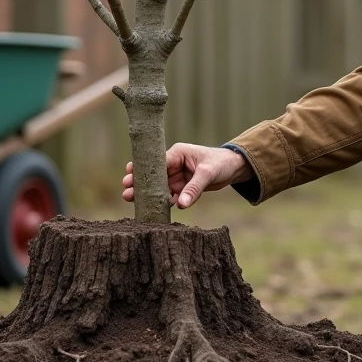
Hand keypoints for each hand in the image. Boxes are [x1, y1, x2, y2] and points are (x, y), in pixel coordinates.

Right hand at [122, 144, 252, 208]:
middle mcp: (175, 164)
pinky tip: (154, 208)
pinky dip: (164, 201)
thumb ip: (194, 189)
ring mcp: (178, 176)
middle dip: (140, 183)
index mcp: (178, 153)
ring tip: (133, 201)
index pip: (156, 162)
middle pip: (154, 175)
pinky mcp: (184, 186)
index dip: (142, 170)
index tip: (129, 177)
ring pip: (160, 187)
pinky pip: (171, 195)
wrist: (235, 168)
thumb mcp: (207, 174)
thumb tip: (181, 204)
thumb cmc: (221, 163)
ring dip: (149, 194)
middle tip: (126, 192)